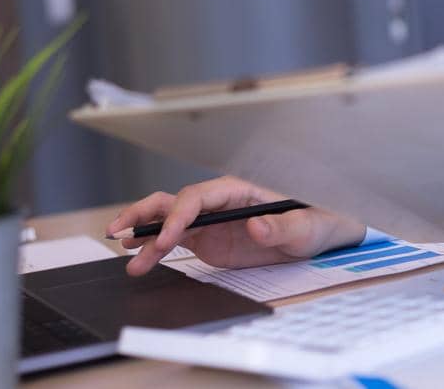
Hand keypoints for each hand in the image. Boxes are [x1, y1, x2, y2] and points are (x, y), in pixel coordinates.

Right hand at [107, 176, 366, 275]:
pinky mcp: (210, 238)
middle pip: (175, 201)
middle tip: (120, 231)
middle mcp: (221, 201)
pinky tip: (138, 256)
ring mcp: (213, 219)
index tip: (167, 239)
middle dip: (146, 213)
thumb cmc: (317, 219)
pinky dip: (155, 244)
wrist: (323, 230)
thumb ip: (281, 226)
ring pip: (170, 217)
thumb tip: (256, 224)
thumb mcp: (306, 226)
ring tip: (120, 246)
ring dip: (144, 229)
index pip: (199, 197)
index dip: (179, 216)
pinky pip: (177, 238)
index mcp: (241, 188)